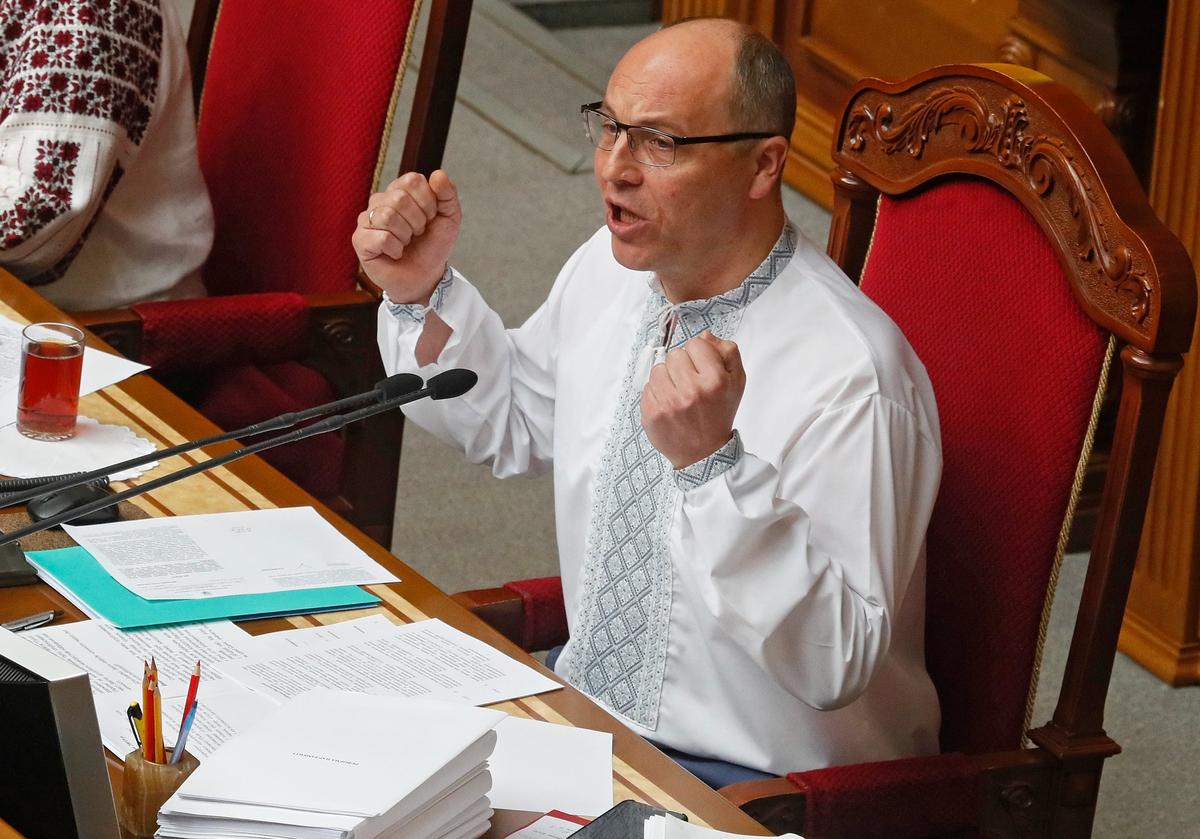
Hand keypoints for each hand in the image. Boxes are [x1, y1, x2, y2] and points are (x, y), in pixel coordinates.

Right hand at [352, 169, 461, 302]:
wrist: (426, 277)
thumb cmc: (433, 246)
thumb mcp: (450, 218)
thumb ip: (448, 195)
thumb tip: (438, 174)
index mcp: (399, 190)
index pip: (412, 180)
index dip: (428, 202)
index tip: (430, 218)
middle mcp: (380, 201)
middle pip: (399, 199)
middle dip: (418, 222)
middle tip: (417, 234)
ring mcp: (367, 220)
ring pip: (387, 216)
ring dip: (406, 236)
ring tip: (406, 243)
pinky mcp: (360, 240)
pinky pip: (380, 237)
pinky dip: (395, 249)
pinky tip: (395, 253)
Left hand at [641, 331, 745, 468]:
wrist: (704, 453)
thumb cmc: (719, 414)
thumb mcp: (736, 382)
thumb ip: (727, 352)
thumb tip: (705, 335)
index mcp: (714, 380)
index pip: (695, 344)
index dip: (699, 355)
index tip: (702, 371)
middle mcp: (691, 390)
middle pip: (675, 354)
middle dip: (682, 367)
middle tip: (690, 385)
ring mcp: (669, 402)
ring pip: (658, 369)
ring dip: (667, 379)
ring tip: (678, 395)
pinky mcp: (651, 413)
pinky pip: (647, 386)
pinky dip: (656, 394)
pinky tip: (669, 406)